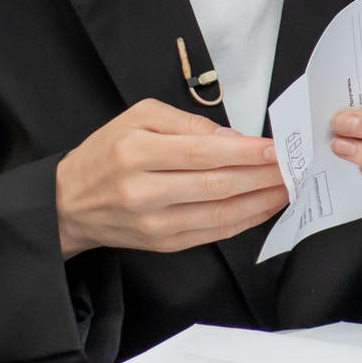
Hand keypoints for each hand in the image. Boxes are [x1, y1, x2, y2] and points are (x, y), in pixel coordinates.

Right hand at [55, 99, 286, 257]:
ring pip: (219, 213)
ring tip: (288, 186)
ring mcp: (153, 224)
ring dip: (261, 201)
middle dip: (263, 177)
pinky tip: (265, 206)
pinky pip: (212, 233)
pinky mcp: (161, 244)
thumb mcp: (139, 118)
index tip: (276, 148)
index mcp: (136, 153)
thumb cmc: (107, 152)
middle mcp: (143, 191)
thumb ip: (188, 124)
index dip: (245, 152)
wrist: (68, 202)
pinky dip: (244, 221)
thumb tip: (232, 138)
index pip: (203, 153)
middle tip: (293, 166)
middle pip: (216, 185)